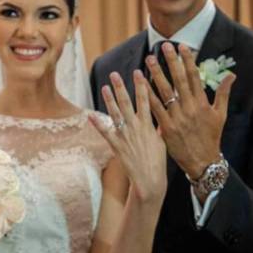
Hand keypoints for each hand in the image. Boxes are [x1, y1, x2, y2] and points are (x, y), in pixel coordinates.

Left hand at [90, 70, 166, 203]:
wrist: (149, 179)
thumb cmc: (157, 162)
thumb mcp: (162, 142)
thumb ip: (159, 129)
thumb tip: (163, 119)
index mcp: (148, 125)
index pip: (145, 100)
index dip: (141, 85)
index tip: (138, 72)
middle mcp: (135, 127)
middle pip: (127, 103)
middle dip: (120, 87)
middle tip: (114, 74)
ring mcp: (125, 136)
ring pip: (115, 114)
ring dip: (109, 99)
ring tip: (104, 87)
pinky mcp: (116, 145)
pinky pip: (105, 132)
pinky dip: (97, 124)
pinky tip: (90, 115)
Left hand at [145, 43, 234, 179]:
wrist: (202, 162)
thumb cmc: (212, 137)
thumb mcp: (221, 115)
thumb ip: (224, 94)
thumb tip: (232, 75)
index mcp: (203, 103)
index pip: (194, 76)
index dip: (188, 60)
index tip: (182, 46)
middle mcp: (189, 108)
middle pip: (178, 80)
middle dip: (171, 62)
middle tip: (163, 46)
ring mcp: (177, 118)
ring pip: (165, 91)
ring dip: (156, 74)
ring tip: (149, 59)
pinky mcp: (166, 128)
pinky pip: (155, 109)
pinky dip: (148, 96)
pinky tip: (140, 84)